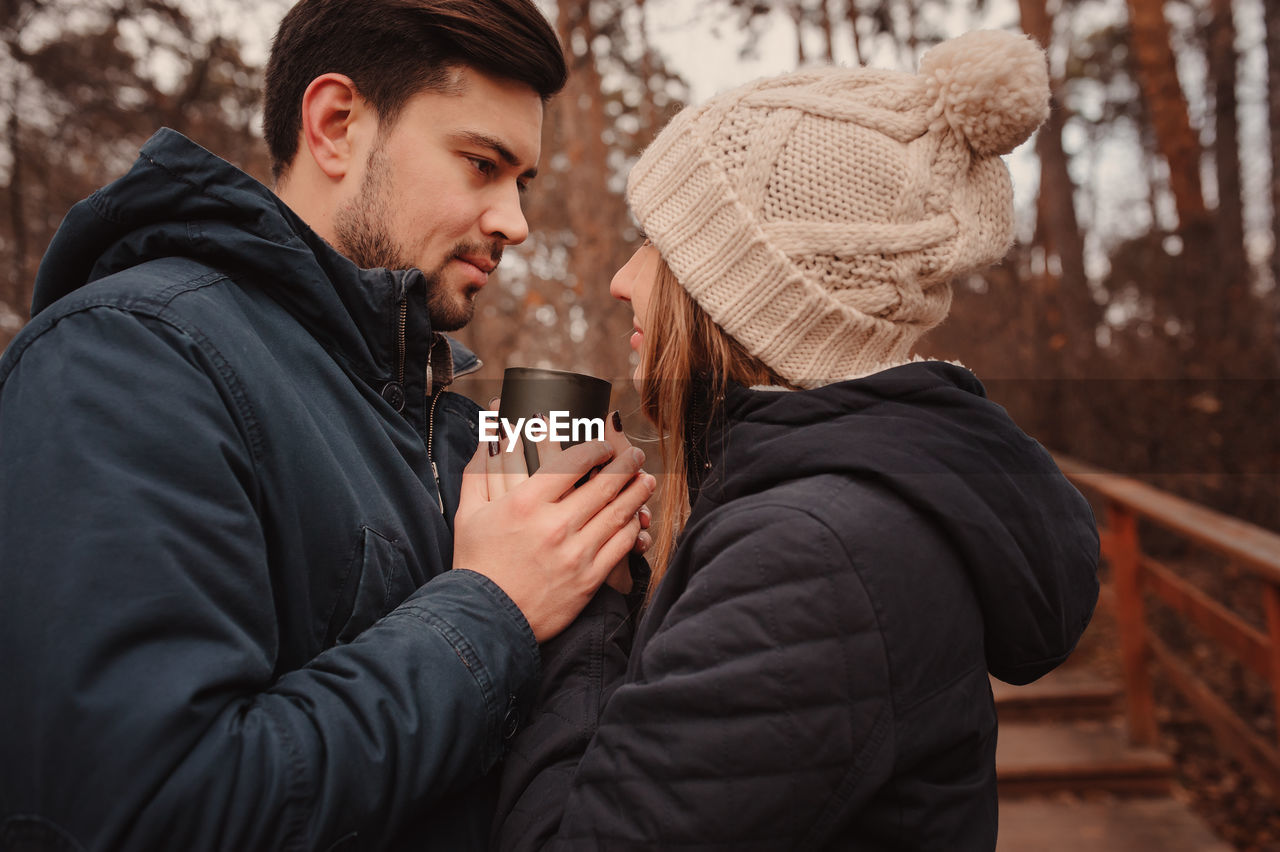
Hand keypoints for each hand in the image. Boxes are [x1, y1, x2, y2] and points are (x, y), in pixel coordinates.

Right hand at [454, 418, 654, 640]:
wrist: (486, 620)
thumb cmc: (476, 566)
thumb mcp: (468, 514)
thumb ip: (478, 473)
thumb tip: (486, 437)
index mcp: (525, 503)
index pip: (572, 462)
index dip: (595, 448)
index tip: (603, 446)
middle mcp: (554, 525)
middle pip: (604, 485)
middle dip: (625, 465)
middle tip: (634, 455)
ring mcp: (575, 554)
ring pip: (619, 513)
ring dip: (637, 492)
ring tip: (646, 480)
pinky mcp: (589, 579)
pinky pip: (620, 545)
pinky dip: (632, 527)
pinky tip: (636, 518)